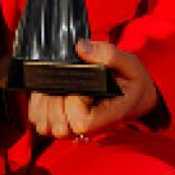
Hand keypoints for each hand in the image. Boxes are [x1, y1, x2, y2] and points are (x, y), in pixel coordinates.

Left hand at [27, 39, 159, 138]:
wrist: (136, 96)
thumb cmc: (133, 81)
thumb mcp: (129, 64)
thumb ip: (109, 55)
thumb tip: (81, 47)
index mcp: (109, 115)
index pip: (82, 121)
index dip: (73, 102)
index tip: (78, 85)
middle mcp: (91, 125)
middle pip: (60, 125)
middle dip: (52, 102)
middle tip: (54, 85)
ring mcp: (77, 126)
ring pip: (48, 125)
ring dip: (42, 105)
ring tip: (47, 89)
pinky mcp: (67, 121)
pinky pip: (42, 120)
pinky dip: (37, 106)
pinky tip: (42, 92)